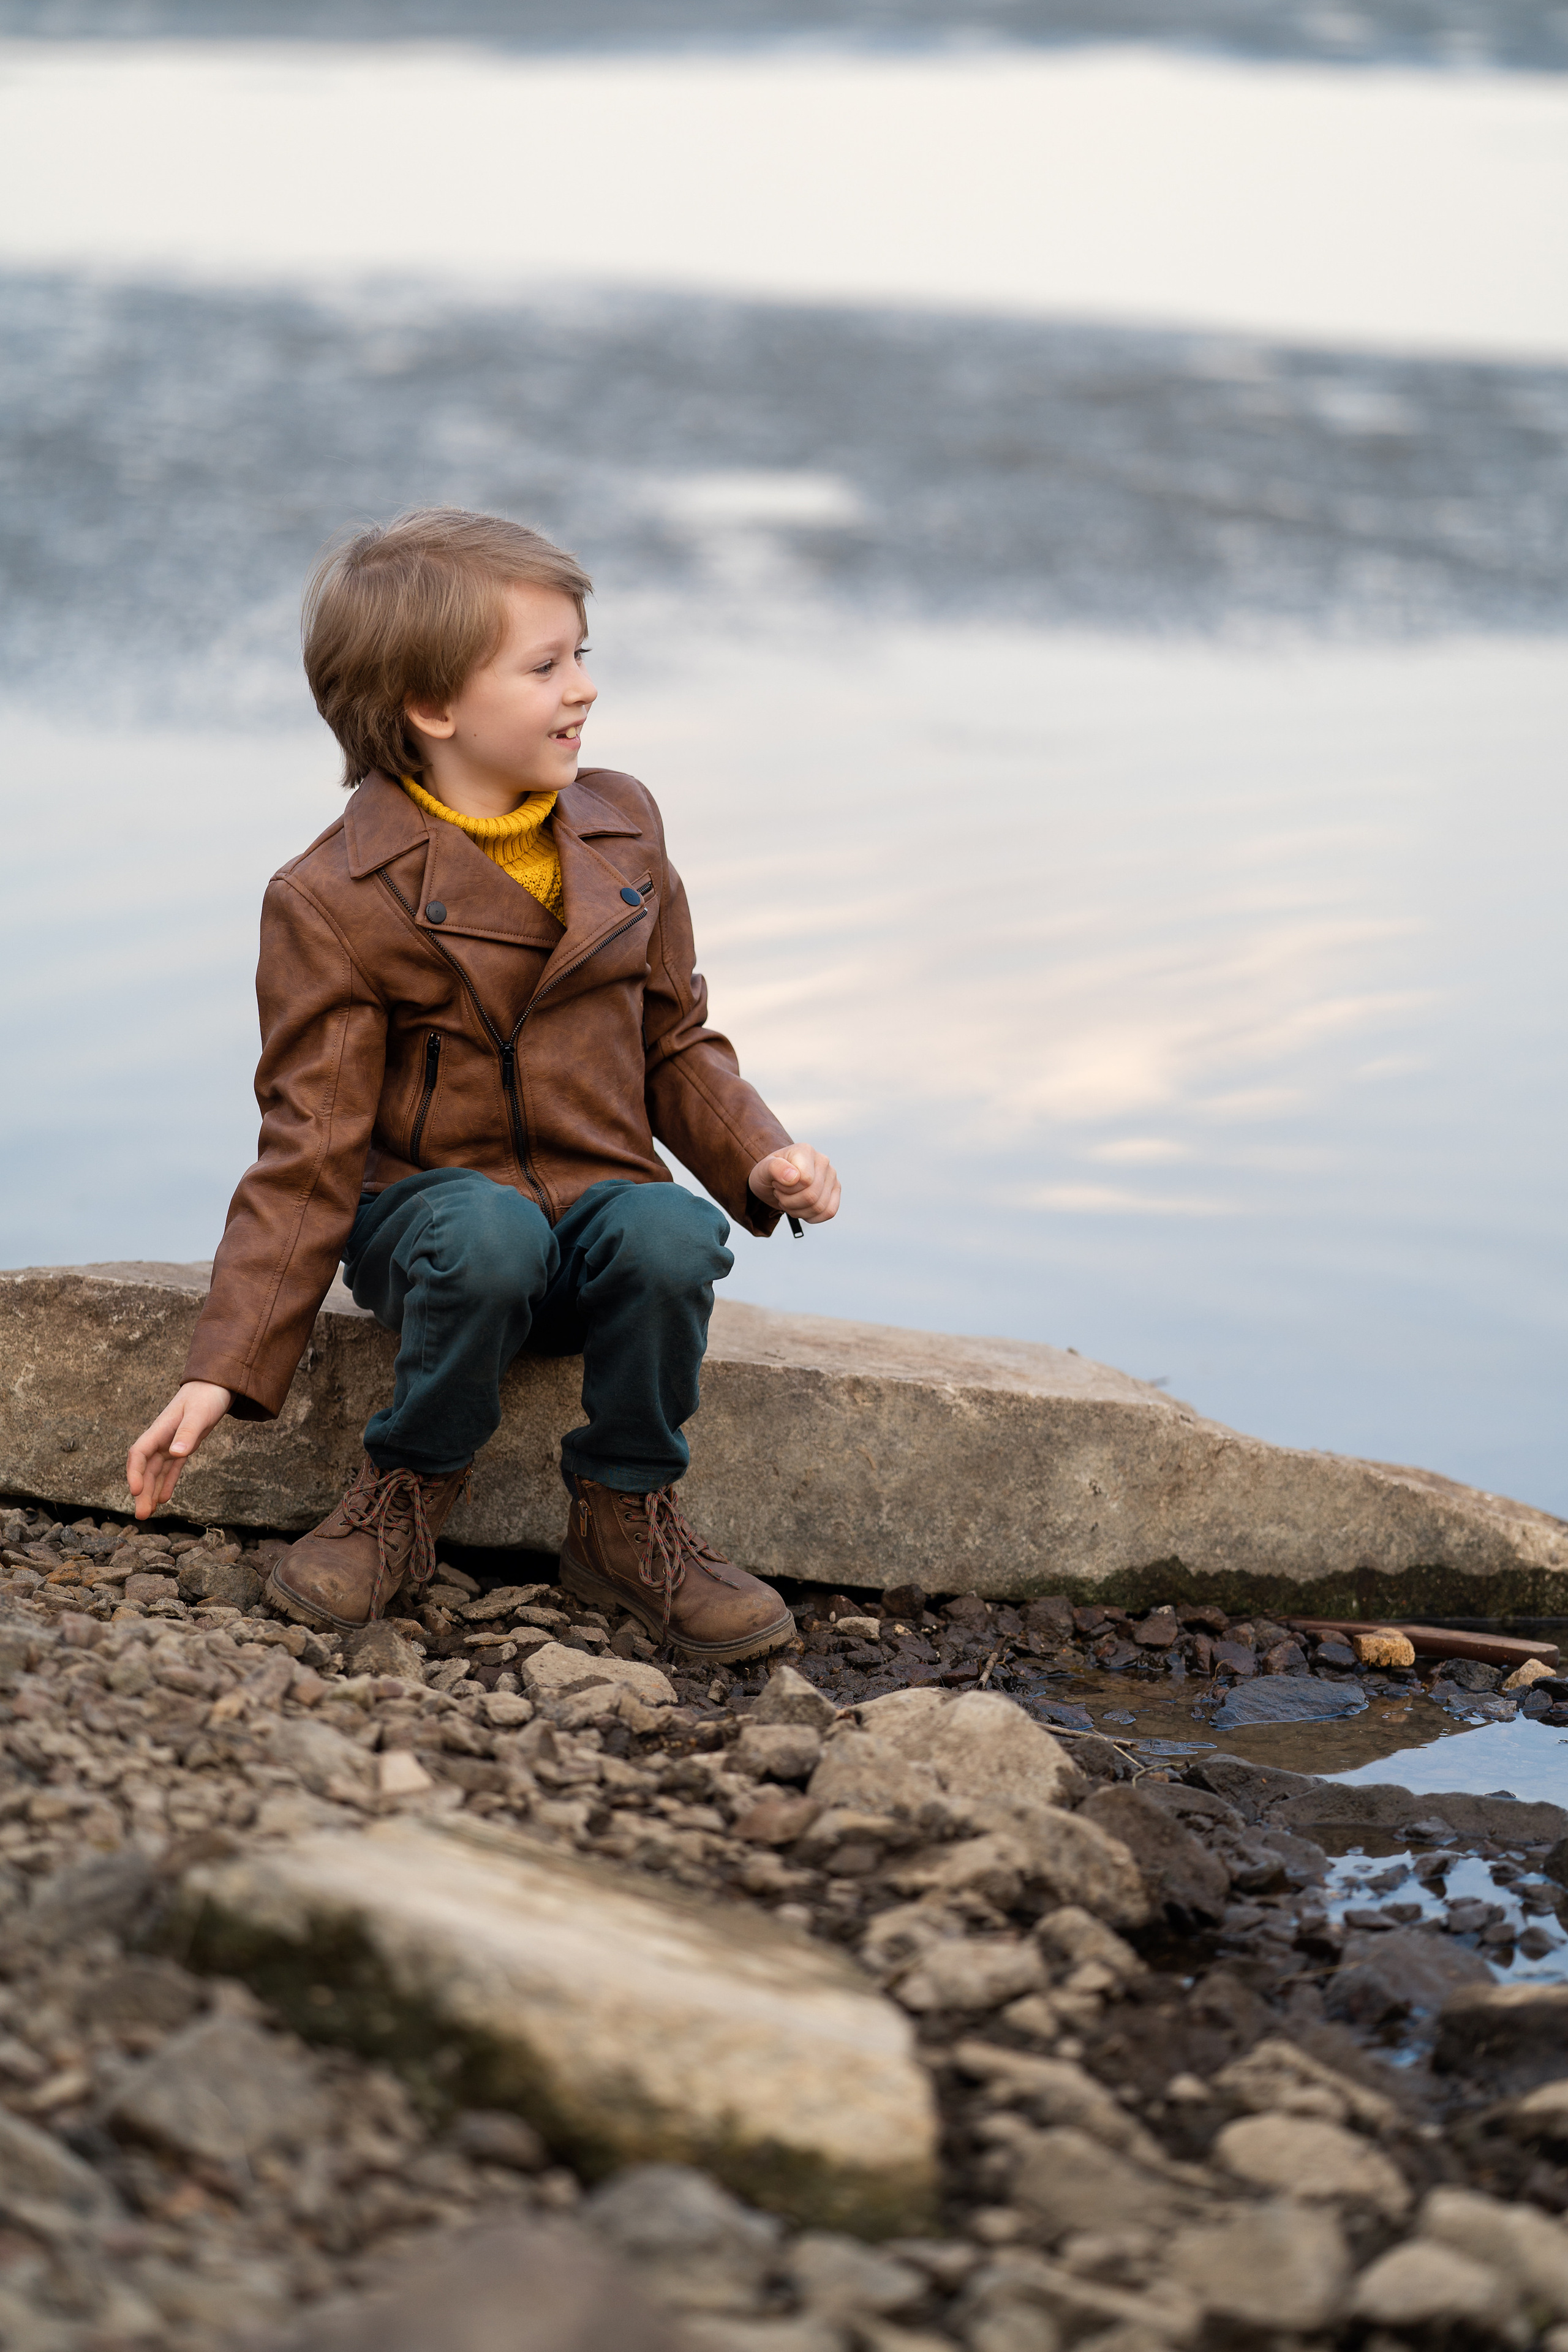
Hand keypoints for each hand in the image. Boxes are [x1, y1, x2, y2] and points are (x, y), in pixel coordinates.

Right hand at [126, 1382, 231, 1519]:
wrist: (218, 1383)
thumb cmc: (207, 1395)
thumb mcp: (200, 1414)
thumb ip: (188, 1433)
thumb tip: (175, 1453)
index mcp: (160, 1429)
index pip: (139, 1453)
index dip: (134, 1473)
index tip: (136, 1491)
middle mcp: (162, 1438)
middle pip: (145, 1468)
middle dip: (142, 1492)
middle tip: (141, 1517)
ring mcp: (172, 1442)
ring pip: (157, 1471)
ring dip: (151, 1492)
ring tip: (148, 1514)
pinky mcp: (184, 1445)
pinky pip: (171, 1468)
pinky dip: (167, 1483)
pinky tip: (163, 1499)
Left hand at [747, 1143, 840, 1224]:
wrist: (773, 1182)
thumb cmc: (769, 1174)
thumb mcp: (763, 1169)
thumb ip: (775, 1168)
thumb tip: (794, 1176)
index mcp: (805, 1151)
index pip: (805, 1180)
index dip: (787, 1189)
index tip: (777, 1183)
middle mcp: (823, 1161)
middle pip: (812, 1196)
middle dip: (790, 1202)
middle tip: (780, 1194)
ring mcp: (831, 1177)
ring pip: (819, 1207)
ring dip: (797, 1211)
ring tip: (788, 1200)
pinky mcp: (835, 1192)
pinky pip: (828, 1213)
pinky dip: (810, 1217)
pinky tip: (800, 1208)